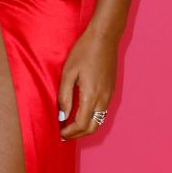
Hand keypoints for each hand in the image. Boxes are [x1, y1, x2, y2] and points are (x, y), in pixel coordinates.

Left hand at [56, 25, 117, 139]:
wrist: (104, 38)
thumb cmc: (84, 52)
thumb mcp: (68, 73)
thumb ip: (64, 97)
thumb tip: (62, 116)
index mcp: (91, 95)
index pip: (81, 124)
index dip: (69, 132)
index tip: (59, 133)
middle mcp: (103, 99)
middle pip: (92, 128)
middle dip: (78, 134)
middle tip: (64, 134)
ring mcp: (109, 95)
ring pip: (99, 121)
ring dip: (85, 127)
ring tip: (71, 125)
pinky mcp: (111, 90)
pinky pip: (103, 112)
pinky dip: (92, 118)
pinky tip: (82, 113)